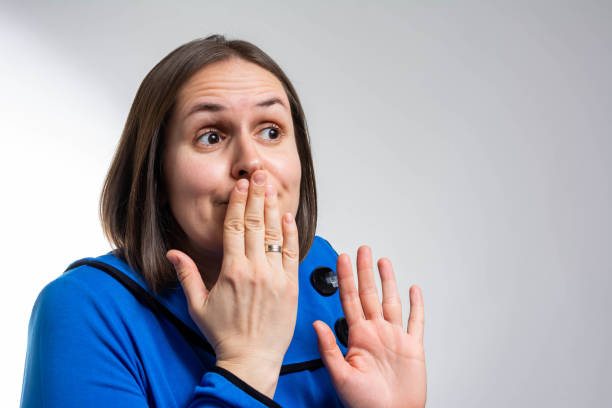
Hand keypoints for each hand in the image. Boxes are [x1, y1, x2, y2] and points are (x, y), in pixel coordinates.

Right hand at [166, 170, 299, 397]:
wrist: (251, 359)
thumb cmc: (225, 334)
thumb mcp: (198, 305)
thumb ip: (187, 275)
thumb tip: (172, 253)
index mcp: (232, 271)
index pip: (234, 227)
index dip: (237, 203)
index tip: (239, 185)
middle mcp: (255, 270)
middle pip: (256, 223)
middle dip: (256, 195)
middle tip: (257, 174)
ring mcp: (275, 277)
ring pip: (275, 234)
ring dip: (273, 208)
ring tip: (271, 187)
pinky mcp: (290, 286)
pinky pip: (293, 254)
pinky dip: (291, 234)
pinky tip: (288, 217)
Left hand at [313, 246, 425, 407]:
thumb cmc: (364, 403)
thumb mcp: (340, 375)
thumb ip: (329, 348)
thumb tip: (316, 323)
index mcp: (357, 336)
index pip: (349, 299)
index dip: (345, 277)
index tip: (342, 257)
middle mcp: (375, 333)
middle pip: (370, 294)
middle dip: (365, 271)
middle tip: (363, 249)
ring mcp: (394, 338)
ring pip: (391, 301)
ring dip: (388, 281)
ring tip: (383, 261)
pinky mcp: (412, 347)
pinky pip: (416, 321)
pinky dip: (417, 305)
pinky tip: (414, 290)